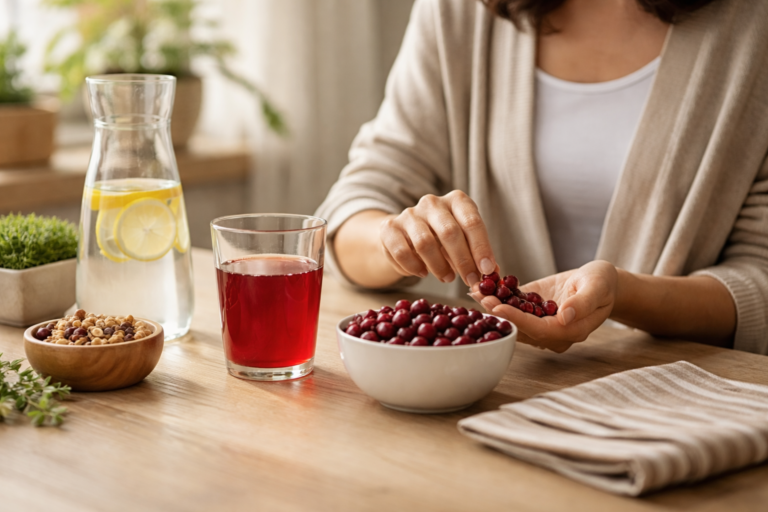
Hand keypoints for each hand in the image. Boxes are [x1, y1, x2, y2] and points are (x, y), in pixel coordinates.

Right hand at [379, 190, 496, 285]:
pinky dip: (414, 267)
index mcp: (456, 200)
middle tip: (470, 280)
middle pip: (449, 232)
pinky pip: (401, 252)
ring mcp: (409, 214)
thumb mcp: (464, 242)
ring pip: (424, 243)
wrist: (404, 235)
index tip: (486, 270)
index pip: (472, 222)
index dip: (481, 247)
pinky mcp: (389, 228)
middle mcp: (432, 202)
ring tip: (447, 278)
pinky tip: (422, 273)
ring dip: (439, 266)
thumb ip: (478, 255)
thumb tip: (493, 274)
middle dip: (462, 260)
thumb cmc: (442, 240)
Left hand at [470, 261, 618, 351]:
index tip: (498, 308)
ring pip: (514, 318)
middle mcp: (552, 333)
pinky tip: (481, 287)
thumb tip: (564, 317)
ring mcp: (541, 323)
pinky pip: (514, 307)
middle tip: (479, 296)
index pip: (539, 329)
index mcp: (570, 331)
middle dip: (498, 312)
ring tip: (475, 290)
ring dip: (494, 305)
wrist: (601, 281)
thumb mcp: (597, 288)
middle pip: (521, 327)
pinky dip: (498, 297)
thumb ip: (582, 303)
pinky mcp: (533, 312)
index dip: (518, 320)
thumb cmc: (603, 283)